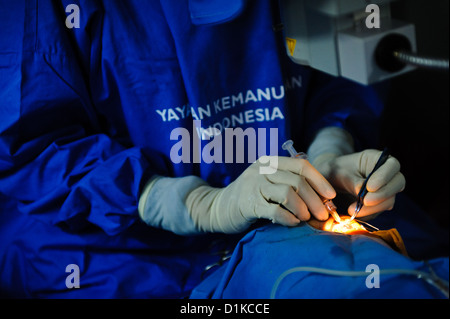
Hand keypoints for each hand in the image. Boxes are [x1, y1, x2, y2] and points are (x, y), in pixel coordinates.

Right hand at [185, 156, 335, 232]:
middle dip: (315, 200)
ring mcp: (253, 185)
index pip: (301, 165)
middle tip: (323, 214)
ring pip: (288, 194)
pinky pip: (275, 210)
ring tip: (307, 218)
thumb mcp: (267, 183)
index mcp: (269, 161)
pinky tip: (293, 223)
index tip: (331, 196)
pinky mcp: (248, 203)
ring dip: (303, 209)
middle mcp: (262, 170)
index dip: (319, 180)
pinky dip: (288, 218)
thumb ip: (288, 184)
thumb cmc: (249, 198)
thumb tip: (321, 198)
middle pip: (297, 181)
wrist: (218, 208)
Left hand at [313, 150, 405, 219]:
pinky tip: (355, 213)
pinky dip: (368, 213)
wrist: (330, 179)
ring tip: (352, 209)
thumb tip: (364, 194)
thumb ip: (354, 182)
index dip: (384, 176)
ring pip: (390, 199)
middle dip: (382, 194)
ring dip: (373, 207)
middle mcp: (385, 172)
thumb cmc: (336, 171)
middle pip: (397, 183)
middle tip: (365, 201)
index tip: (370, 187)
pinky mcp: (380, 201)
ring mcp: (385, 188)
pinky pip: (380, 209)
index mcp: (376, 158)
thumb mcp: (341, 173)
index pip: (392, 165)